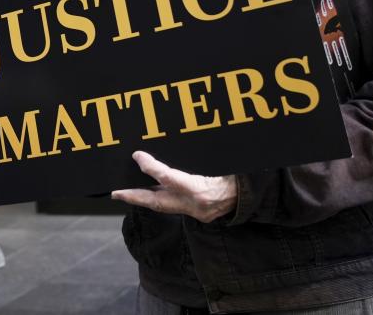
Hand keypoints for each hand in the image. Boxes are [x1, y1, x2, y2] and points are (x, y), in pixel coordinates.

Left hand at [111, 151, 236, 223]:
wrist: (256, 195)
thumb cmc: (240, 175)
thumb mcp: (221, 161)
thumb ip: (197, 161)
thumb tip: (163, 158)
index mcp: (203, 190)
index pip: (170, 178)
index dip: (151, 167)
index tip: (137, 156)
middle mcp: (198, 204)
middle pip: (159, 202)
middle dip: (135, 197)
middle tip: (116, 192)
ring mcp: (199, 212)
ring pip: (164, 205)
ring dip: (145, 198)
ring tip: (126, 191)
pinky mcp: (201, 215)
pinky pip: (176, 206)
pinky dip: (161, 198)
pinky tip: (150, 191)